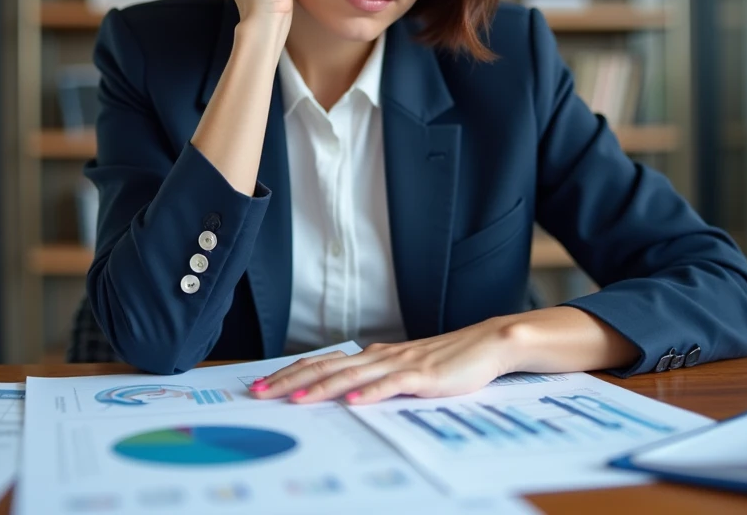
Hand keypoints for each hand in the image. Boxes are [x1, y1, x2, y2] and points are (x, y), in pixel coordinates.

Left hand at [249, 320, 515, 404]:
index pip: (323, 362)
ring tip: (296, 399)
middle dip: (290, 380)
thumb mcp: (404, 370)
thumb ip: (376, 378)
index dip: (291, 373)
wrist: (486, 344)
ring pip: (353, 376)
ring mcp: (401, 365)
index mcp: (374, 355)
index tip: (263, 385)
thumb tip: (346, 391)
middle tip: (260, 393)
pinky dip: (370, 393)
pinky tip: (353, 402)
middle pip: (327, 367)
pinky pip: (392, 385)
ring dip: (322, 388)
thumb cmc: (447, 361)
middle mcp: (381, 356)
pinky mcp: (422, 376)